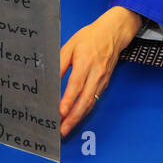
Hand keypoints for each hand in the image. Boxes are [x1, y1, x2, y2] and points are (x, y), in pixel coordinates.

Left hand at [58, 6, 140, 136]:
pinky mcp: (105, 83)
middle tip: (62, 129)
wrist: (113, 33)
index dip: (68, 100)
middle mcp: (96, 73)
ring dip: (78, 117)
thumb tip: (49, 79)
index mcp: (86, 61)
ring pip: (91, 103)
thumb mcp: (70, 45)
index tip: (60, 112)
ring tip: (66, 128)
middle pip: (85, 99)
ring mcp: (102, 80)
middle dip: (73, 117)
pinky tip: (76, 117)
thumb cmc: (90, 37)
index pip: (76, 84)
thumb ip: (60, 63)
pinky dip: (85, 111)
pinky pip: (94, 100)